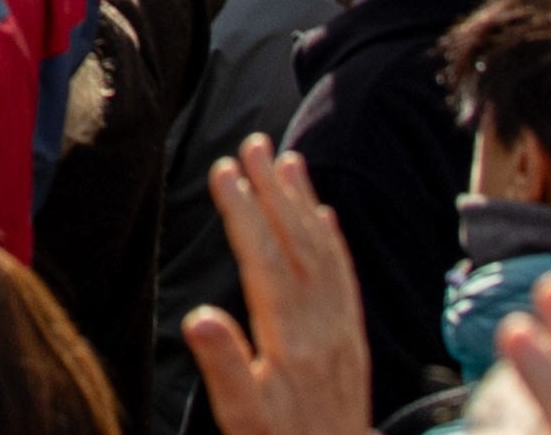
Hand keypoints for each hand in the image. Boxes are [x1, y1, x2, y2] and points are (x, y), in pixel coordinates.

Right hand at [178, 139, 369, 434]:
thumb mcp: (243, 417)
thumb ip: (225, 366)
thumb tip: (198, 318)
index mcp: (292, 340)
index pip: (264, 260)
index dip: (243, 212)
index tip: (224, 170)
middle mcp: (323, 327)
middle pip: (297, 243)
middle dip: (274, 190)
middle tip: (253, 144)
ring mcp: (342, 331)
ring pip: (324, 252)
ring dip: (304, 203)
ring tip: (288, 160)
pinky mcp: (352, 340)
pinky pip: (345, 276)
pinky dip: (333, 239)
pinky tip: (326, 215)